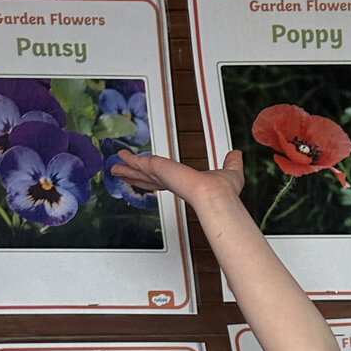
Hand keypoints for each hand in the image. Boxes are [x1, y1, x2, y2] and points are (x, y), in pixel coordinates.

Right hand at [110, 147, 244, 205]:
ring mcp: (164, 177)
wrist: (216, 196)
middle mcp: (172, 181)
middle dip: (134, 175)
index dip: (154, 176)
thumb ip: (232, 162)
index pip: (164, 179)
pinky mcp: (159, 169)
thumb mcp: (231, 172)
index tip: (146, 172)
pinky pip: (140, 164)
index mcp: (185, 182)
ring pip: (140, 172)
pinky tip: (121, 157)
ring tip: (114, 167)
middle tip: (121, 171)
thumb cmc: (225, 192)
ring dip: (127, 169)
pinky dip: (130, 160)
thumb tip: (236, 154)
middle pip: (147, 178)